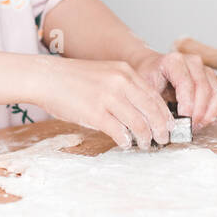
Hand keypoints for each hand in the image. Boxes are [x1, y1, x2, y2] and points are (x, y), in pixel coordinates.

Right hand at [30, 56, 172, 149]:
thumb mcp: (105, 74)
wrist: (46, 77)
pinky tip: (126, 144)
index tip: (170, 125)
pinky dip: (126, 140)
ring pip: (139, 123)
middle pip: (151, 110)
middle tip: (164, 139)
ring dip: (146, 137)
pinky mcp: (95, 113)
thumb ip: (123, 88)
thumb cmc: (73, 79)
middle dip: (161, 128)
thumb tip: (140, 112)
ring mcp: (108, 98)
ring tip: (146, 144)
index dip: (165, 114)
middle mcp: (120, 82)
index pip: (154, 96)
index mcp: (125, 72)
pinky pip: (119, 131)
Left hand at [128, 48, 216, 131]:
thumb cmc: (150, 79)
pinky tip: (208, 121)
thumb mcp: (146, 89)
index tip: (182, 121)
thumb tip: (167, 127)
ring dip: (210, 115)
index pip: (187, 83)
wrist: (153, 68)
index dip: (187, 105)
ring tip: (196, 126)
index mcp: (174, 61)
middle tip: (189, 128)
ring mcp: (207, 71)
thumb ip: (156, 105)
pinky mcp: (216, 81)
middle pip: (205, 91)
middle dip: (198, 114)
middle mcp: (194, 63)